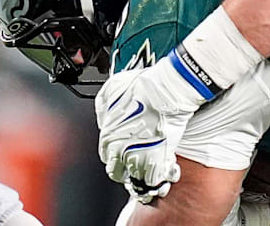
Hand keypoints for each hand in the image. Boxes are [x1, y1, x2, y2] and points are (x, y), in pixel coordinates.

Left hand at [95, 58, 205, 200]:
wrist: (166, 91)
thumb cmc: (142, 87)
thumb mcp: (110, 90)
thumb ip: (104, 108)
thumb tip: (105, 118)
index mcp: (107, 137)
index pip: (106, 157)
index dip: (116, 155)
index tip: (124, 152)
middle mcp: (120, 151)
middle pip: (117, 173)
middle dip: (125, 170)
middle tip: (135, 162)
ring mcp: (138, 158)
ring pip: (136, 179)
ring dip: (143, 172)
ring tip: (151, 163)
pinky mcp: (157, 162)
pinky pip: (154, 180)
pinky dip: (158, 176)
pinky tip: (163, 165)